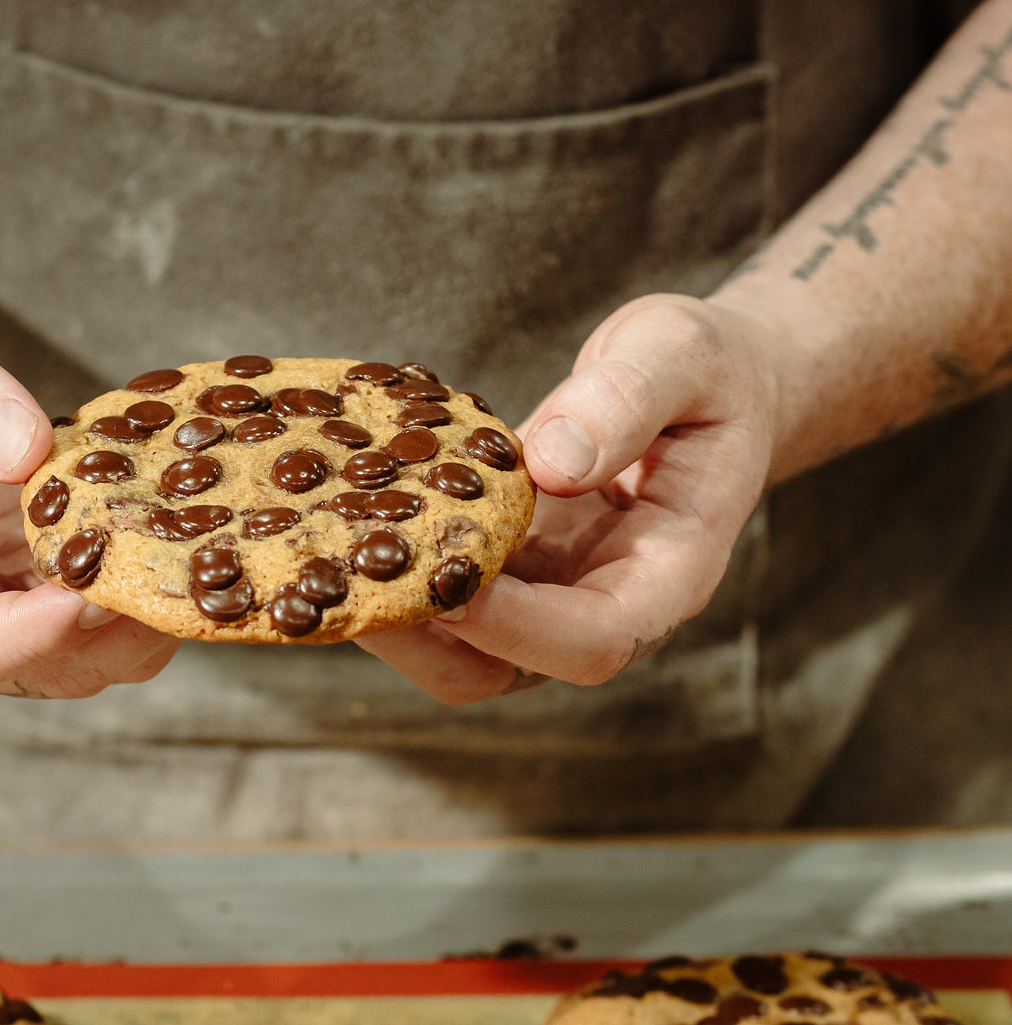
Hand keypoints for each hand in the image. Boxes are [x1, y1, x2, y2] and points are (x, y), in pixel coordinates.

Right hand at [0, 281, 175, 697]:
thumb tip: (28, 451)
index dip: (19, 639)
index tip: (88, 597)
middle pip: (21, 669)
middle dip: (102, 637)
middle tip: (169, 577)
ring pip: (71, 661)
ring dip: (137, 628)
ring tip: (192, 564)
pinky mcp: (30, 592)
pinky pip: (93, 625)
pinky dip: (142, 600)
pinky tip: (185, 549)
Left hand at [357, 293, 783, 702]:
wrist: (702, 387)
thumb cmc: (705, 373)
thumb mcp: (683, 354)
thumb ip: (629, 398)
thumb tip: (554, 462)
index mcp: (667, 577)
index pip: (592, 641)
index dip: (517, 627)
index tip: (450, 582)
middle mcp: (599, 606)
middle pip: (503, 671)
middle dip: (422, 638)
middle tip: (347, 580)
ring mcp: (544, 599)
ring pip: (455, 649)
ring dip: (386, 614)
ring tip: (318, 560)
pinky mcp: (502, 574)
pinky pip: (438, 595)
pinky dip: (387, 568)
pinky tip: (332, 523)